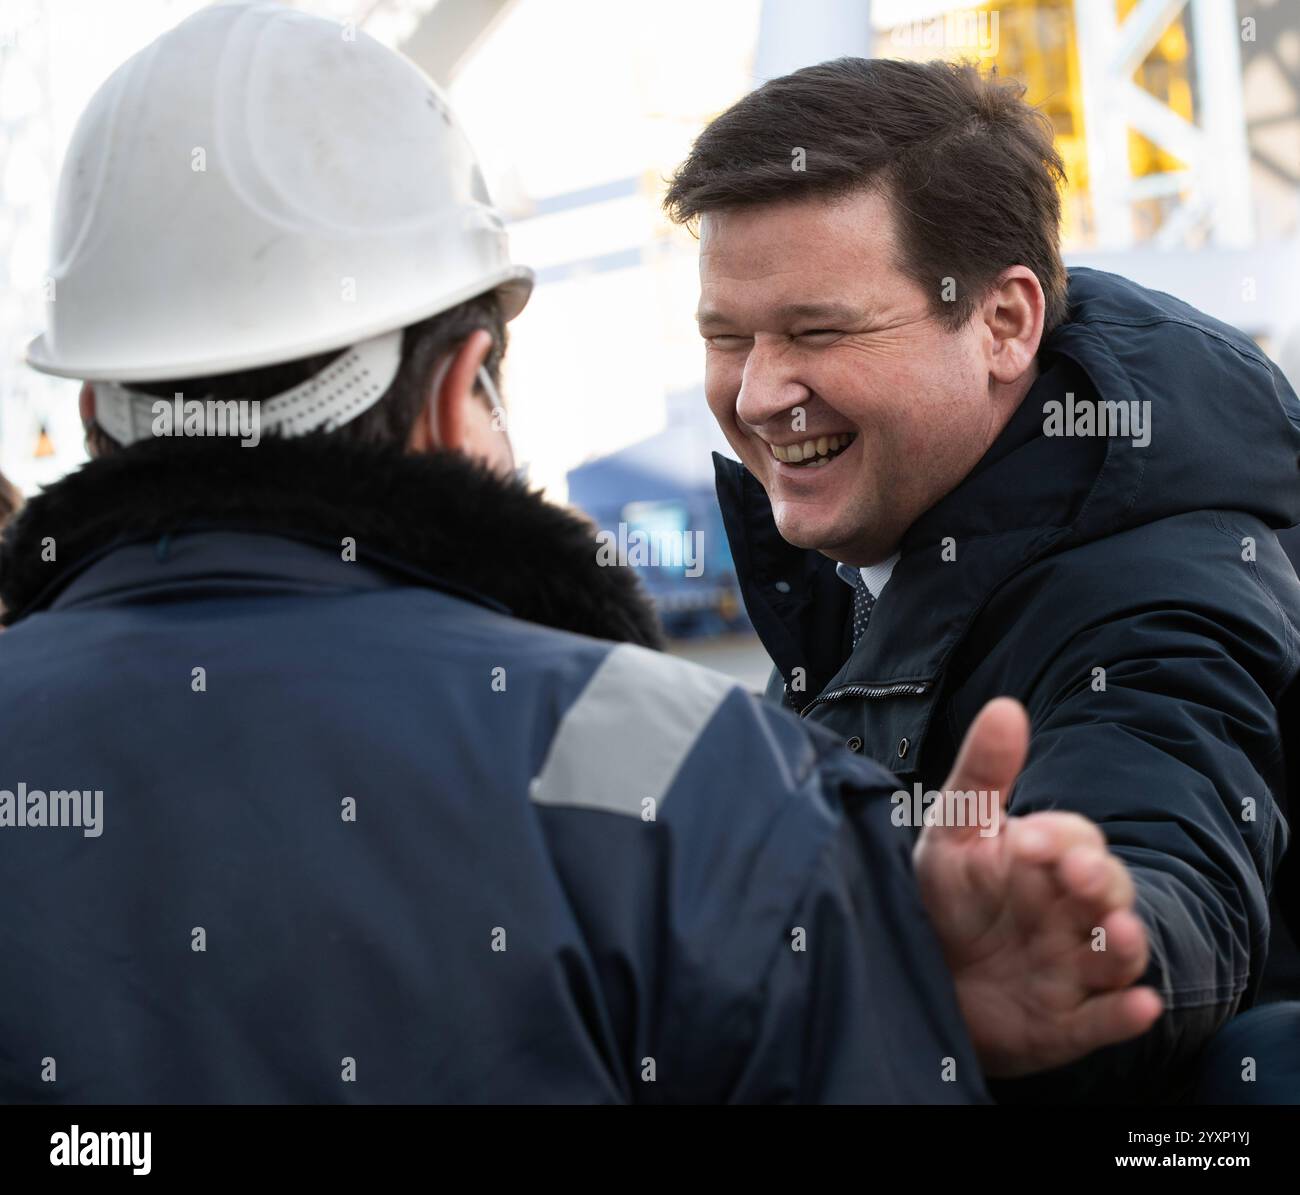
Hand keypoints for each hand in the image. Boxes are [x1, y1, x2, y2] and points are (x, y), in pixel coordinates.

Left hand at [914, 698, 1162, 1076]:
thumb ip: (980, 776)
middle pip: (1107, 890)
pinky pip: (1105, 1019)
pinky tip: (1139, 1007)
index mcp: (1048, 861)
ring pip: (1118, 954)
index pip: (1073, 839)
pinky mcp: (1068, 1020)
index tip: (1023, 840)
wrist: (931, 977)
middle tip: (1074, 875)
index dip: (1056, 838)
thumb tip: (1005, 707)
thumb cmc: (951, 897)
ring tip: (1117, 932)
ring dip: (1124, 943)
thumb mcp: (954, 834)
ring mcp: (1075, 966)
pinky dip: (1124, 1014)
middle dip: (1097, 881)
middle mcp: (1072, 911)